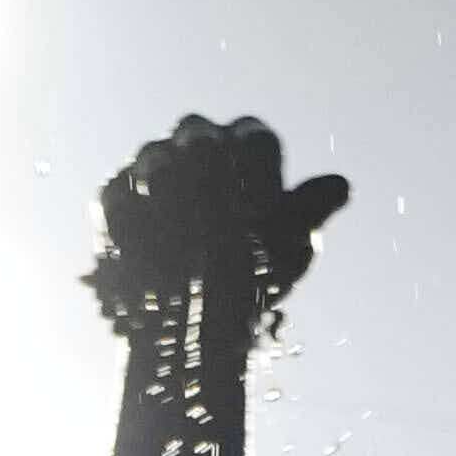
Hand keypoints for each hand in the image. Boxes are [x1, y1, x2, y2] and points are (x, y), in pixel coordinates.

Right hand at [87, 112, 350, 328]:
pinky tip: (144, 254)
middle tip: (216, 202)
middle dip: (207, 163)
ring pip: (154, 157)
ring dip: (167, 188)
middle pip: (197, 132)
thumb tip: (340, 185)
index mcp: (248, 151)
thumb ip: (306, 214)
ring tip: (179, 230)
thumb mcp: (286, 251)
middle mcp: (199, 145)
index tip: (262, 214)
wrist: (197, 323)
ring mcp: (152, 166)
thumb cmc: (253, 277)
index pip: (256, 140)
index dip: (260, 173)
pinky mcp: (115, 197)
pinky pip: (118, 197)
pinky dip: (131, 223)